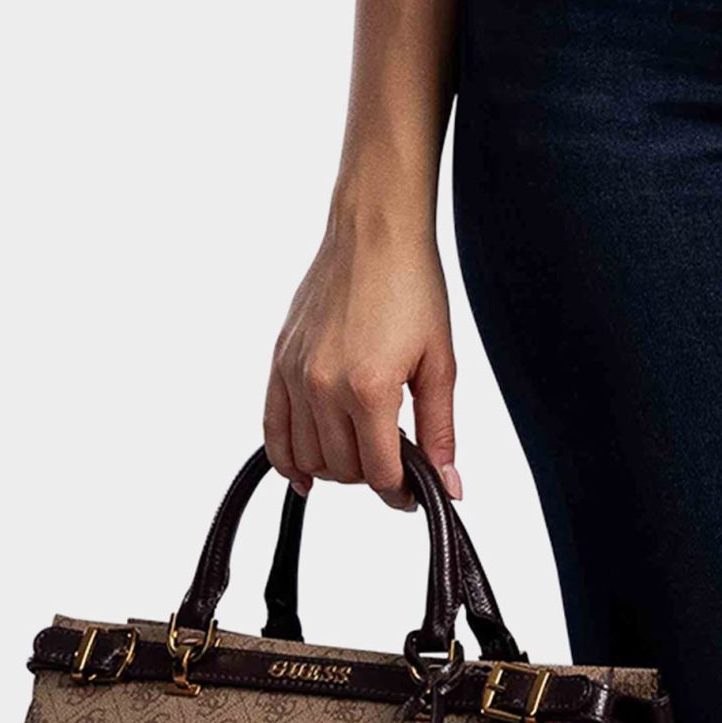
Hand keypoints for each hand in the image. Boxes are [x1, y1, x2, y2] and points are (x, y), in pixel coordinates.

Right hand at [265, 226, 459, 511]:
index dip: (402, 492)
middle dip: (374, 474)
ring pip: (309, 457)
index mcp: (370, 388)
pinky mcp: (279, 361)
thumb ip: (440, 429)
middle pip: (344, 470)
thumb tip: (448, 484)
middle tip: (398, 455)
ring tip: (364, 448)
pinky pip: (273, 431)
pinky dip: (287, 459)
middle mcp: (324, 386)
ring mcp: (295, 374)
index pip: (380, 473)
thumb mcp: (440, 361)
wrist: (374, 231)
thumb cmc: (413, 285)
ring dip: (338, 466)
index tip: (416, 490)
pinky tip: (305, 475)